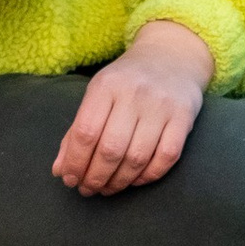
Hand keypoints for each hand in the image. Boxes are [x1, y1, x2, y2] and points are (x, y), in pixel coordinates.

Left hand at [53, 21, 211, 196]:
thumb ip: (76, 132)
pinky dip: (148, 176)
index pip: (85, 132)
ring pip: (137, 158)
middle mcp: (134, 93)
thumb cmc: (126, 82)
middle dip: (95, 177)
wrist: (171, 57)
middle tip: (88, 189)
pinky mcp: (184, 117)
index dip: (74, 162)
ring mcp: (162, 106)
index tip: (69, 179)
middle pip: (110, 149)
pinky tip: (134, 180)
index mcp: (106, 85)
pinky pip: (166, 158)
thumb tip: (60, 171)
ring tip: (107, 188)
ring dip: (119, 182)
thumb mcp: (97, 95)